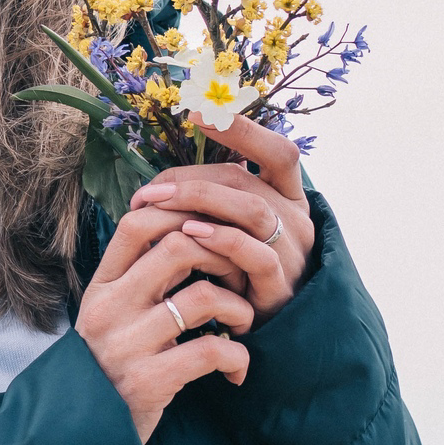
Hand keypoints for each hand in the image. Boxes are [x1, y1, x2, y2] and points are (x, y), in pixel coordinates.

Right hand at [79, 201, 254, 442]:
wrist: (85, 432)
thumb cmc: (110, 366)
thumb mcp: (110, 315)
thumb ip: (137, 279)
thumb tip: (184, 231)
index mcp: (101, 286)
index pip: (137, 223)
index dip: (182, 213)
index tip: (213, 230)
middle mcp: (109, 308)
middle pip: (178, 247)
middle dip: (223, 255)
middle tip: (239, 277)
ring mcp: (128, 344)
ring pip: (202, 297)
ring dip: (238, 307)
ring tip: (241, 324)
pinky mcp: (149, 380)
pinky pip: (211, 351)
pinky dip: (237, 357)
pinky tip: (236, 369)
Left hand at [124, 113, 314, 322]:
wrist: (271, 333)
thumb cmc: (240, 273)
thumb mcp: (230, 231)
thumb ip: (213, 202)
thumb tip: (163, 182)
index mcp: (286, 196)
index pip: (277, 151)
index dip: (243, 129)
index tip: (199, 112)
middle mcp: (294, 217)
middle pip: (245, 179)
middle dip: (191, 178)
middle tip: (149, 191)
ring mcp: (291, 250)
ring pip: (251, 209)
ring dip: (199, 200)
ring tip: (158, 204)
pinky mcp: (279, 284)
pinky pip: (255, 254)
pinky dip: (220, 240)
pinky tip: (189, 234)